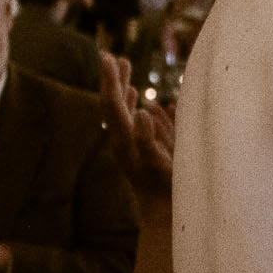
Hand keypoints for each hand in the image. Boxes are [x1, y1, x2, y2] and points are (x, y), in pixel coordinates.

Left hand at [100, 56, 174, 199]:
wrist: (164, 217)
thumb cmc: (166, 190)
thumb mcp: (159, 163)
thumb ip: (149, 137)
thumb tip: (142, 109)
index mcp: (124, 140)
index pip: (112, 104)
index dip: (110, 79)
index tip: (106, 56)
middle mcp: (124, 141)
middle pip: (112, 105)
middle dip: (113, 79)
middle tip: (112, 56)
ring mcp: (132, 147)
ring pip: (123, 113)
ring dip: (123, 90)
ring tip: (125, 69)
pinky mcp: (142, 153)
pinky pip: (137, 124)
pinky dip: (138, 109)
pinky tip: (145, 103)